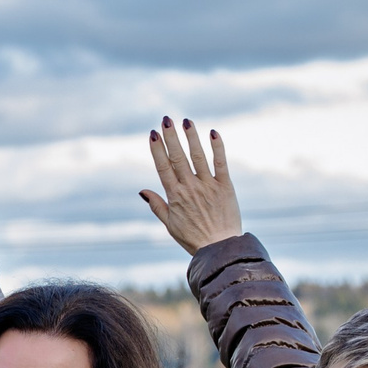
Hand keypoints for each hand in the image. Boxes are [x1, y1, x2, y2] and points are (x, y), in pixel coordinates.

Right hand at [139, 116, 240, 255]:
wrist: (220, 248)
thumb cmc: (193, 238)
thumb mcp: (170, 225)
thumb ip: (157, 205)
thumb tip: (143, 191)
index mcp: (175, 196)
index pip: (163, 167)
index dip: (157, 149)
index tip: (152, 134)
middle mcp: (190, 187)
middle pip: (178, 157)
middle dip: (171, 137)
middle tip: (166, 119)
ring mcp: (208, 185)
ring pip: (198, 156)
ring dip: (191, 137)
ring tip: (186, 121)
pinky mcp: (225, 186)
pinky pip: (220, 163)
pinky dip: (217, 147)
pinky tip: (213, 133)